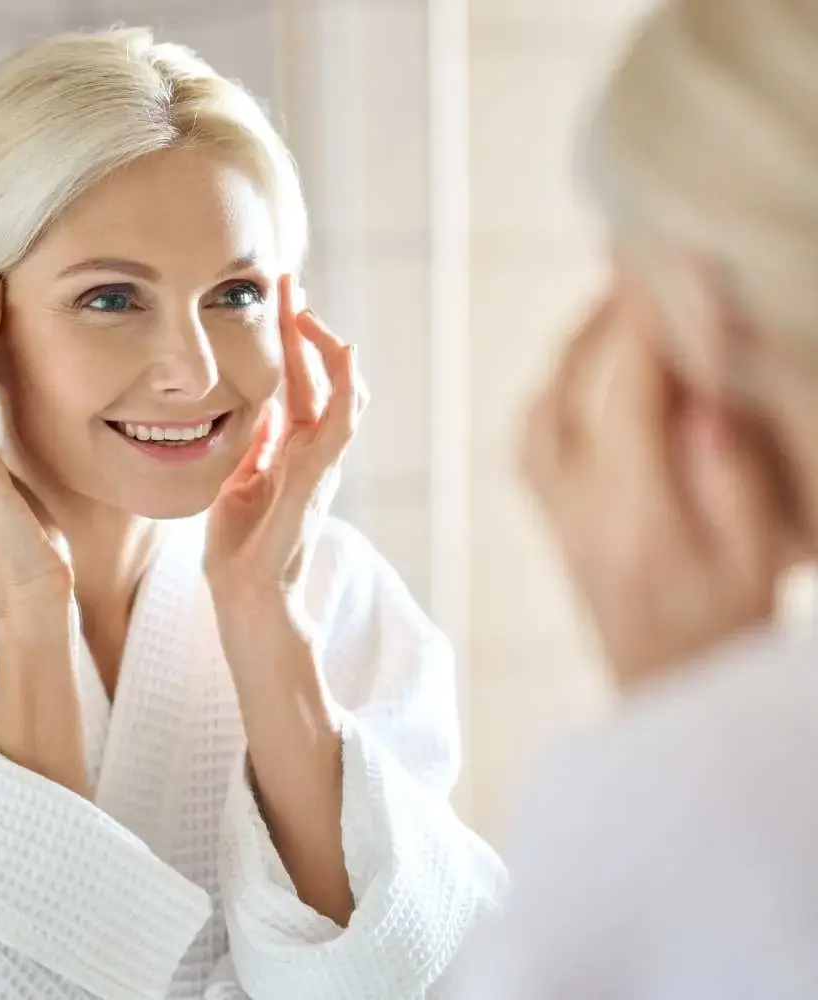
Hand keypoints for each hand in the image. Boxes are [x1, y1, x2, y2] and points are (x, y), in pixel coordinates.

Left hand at [204, 276, 367, 633]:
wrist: (246, 597)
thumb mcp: (240, 481)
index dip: (290, 340)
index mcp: (292, 450)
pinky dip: (346, 387)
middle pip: (321, 377)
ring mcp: (321, 465)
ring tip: (304, 308)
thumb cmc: (241, 548)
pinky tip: (342, 351)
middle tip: (287, 282)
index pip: (299, 382)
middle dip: (306, 328)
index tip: (275, 298)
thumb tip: (263, 409)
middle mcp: (313, 451)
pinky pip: (342, 425)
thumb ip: (257, 446)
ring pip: (342, 393)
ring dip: (325, 347)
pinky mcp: (318, 480)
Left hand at [519, 270, 795, 689]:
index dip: (647, 316)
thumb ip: (732, 475)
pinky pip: (529, 446)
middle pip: (570, 391)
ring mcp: (558, 520)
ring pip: (538, 414)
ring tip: (614, 313)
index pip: (631, 391)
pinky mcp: (555, 528)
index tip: (664, 254)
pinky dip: (551, 396)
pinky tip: (582, 380)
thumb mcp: (760, 561)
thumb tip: (698, 396)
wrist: (674, 705)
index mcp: (637, 515)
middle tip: (639, 267)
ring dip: (572, 354)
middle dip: (603, 319)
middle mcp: (580, 510)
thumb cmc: (730, 638)